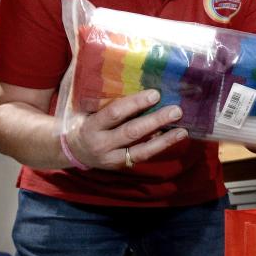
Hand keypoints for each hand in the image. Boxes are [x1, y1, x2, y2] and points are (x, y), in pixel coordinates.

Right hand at [65, 89, 187, 169]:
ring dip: (164, 140)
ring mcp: (112, 159)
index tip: (155, 94)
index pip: (115, 113)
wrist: (73, 151)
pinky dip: (158, 147)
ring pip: (141, 150)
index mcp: (92, 126)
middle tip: (176, 110)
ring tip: (182, 130)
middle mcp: (101, 144)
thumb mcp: (89, 111)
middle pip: (131, 132)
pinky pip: (142, 157)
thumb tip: (142, 89)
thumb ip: (108, 103)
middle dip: (156, 121)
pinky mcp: (121, 166)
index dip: (135, 103)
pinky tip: (172, 138)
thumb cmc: (85, 123)